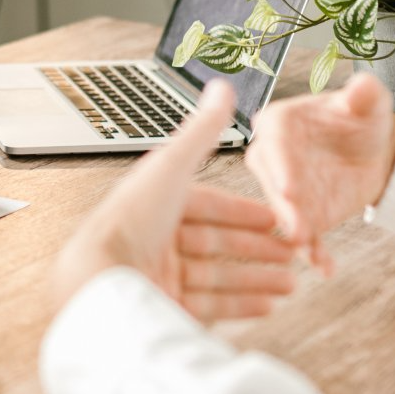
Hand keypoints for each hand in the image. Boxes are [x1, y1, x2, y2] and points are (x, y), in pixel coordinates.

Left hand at [53, 80, 298, 320]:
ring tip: (292, 284)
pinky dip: (241, 306)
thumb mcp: (172, 167)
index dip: (244, 213)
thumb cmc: (131, 221)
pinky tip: (268, 306)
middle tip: (293, 253)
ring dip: (258, 279)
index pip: (208, 207)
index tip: (277, 219)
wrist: (101, 280)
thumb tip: (222, 86)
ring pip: (218, 277)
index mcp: (155, 205)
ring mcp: (159, 277)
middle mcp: (156, 240)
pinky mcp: (162, 307)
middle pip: (216, 244)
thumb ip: (202, 131)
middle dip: (258, 249)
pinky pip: (210, 306)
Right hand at [244, 73, 394, 275]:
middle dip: (283, 207)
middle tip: (297, 226)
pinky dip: (314, 252)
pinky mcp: (301, 216)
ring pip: (284, 214)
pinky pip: (304, 235)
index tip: (288, 187)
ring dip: (295, 233)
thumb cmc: (362, 119)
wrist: (373, 151)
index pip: (273, 141)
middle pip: (272, 182)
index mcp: (280, 123)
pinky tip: (325, 266)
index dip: (280, 165)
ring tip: (310, 249)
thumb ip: (364, 94)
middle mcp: (272, 158)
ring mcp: (283, 191)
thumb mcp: (369, 102)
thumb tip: (362, 87)